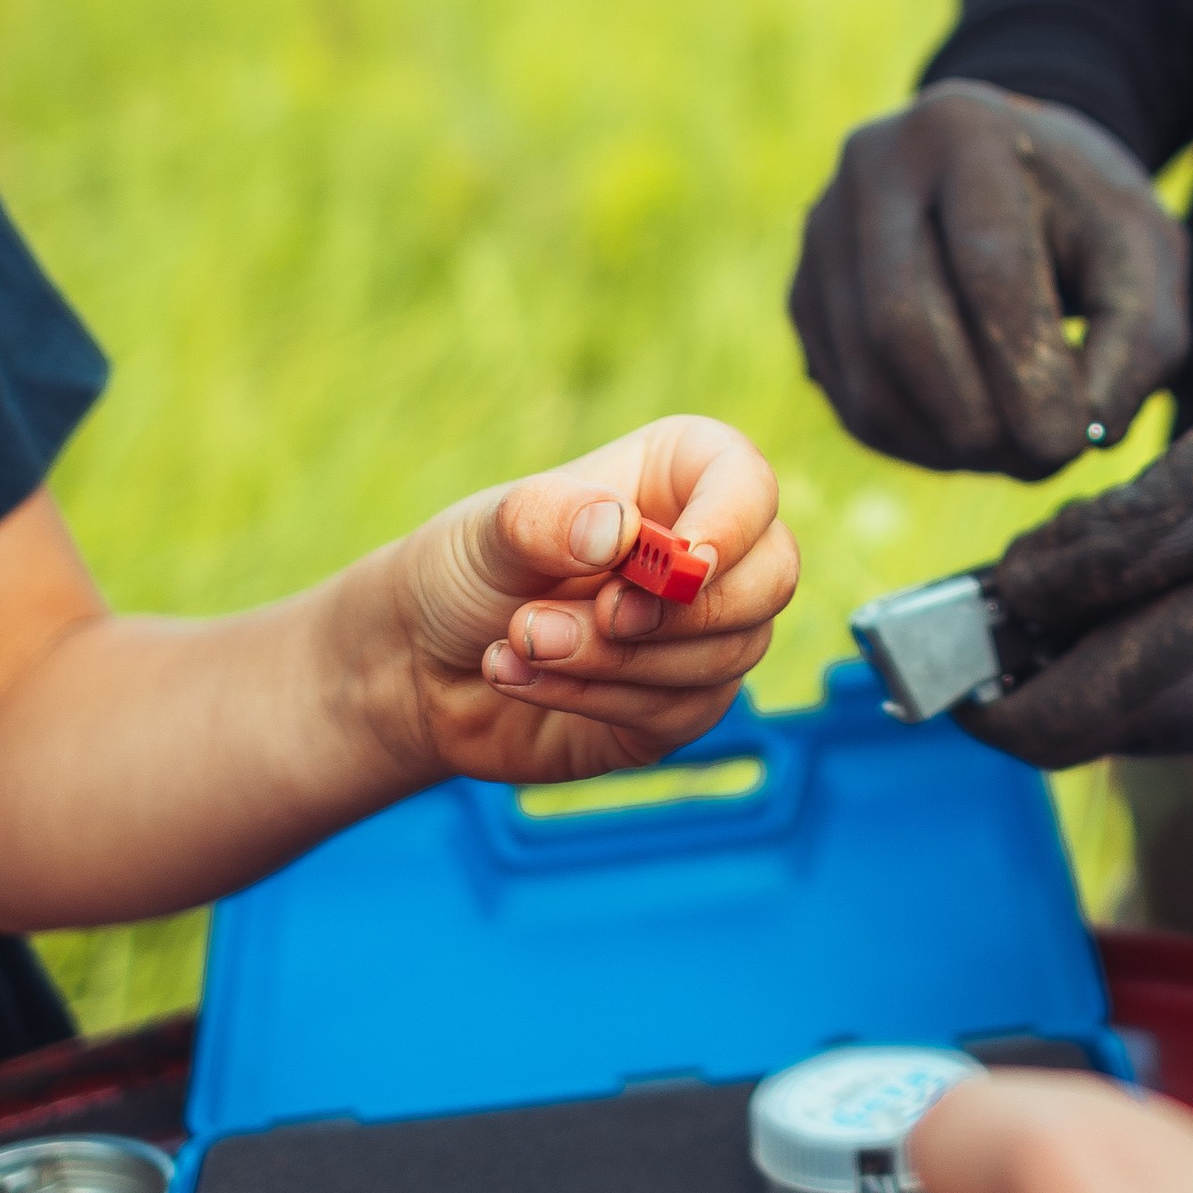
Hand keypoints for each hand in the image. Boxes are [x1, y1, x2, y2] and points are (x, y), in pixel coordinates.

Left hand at [358, 414, 799, 785]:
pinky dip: (598, 700)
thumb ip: (545, 519)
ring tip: (522, 641)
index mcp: (677, 479)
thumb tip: (617, 531)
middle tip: (599, 614)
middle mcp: (708, 553)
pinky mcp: (681, 705)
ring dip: (617, 660)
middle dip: (681, 611)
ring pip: (728, 655)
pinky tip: (524, 679)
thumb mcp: (488, 531)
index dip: (733, 521)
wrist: (421, 667)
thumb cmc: (465, 571)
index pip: (749, 484)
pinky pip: (684, 713)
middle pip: (771, 578)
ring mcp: (702, 635)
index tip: (685, 559)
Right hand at [791, 82, 1187, 477]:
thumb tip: (1088, 432)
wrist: (1009, 172)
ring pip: (868, 377)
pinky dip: (917, 441)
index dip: (1028, 372)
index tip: (1073, 441)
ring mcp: (823, 231)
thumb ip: (1141, 339)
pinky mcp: (803, 291)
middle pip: (903, 327)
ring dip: (948, 443)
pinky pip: (849, 397)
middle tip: (1044, 458)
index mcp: (964, 130)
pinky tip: (971, 436)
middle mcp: (873, 168)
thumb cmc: (1085, 215)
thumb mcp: (1145, 251)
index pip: (986, 267)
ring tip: (1016, 449)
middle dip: (981, 421)